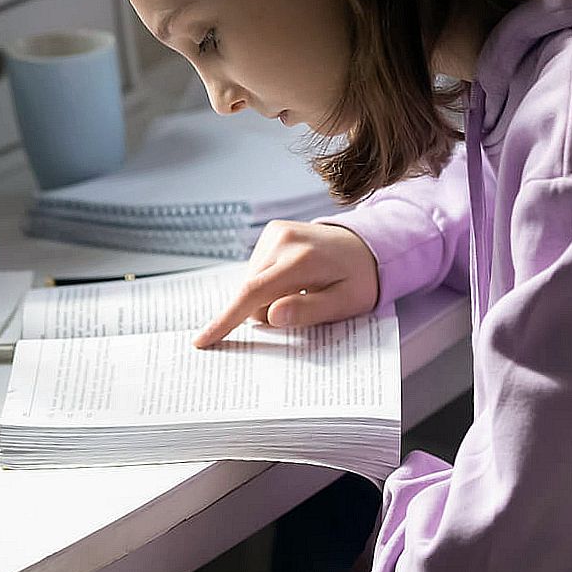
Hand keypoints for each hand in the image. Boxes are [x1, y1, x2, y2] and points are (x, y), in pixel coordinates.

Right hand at [192, 220, 379, 347]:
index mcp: (301, 260)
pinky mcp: (272, 231)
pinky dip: (269, 282)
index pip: (253, 293)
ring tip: (302, 290)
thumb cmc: (360, 280)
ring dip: (268, 296)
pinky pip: (257, 269)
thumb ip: (309, 311)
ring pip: (251, 282)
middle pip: (250, 291)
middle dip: (266, 310)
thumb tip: (271, 316)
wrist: (369, 245)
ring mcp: (275, 232)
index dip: (225, 319)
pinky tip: (294, 279)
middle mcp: (283, 240)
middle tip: (302, 307)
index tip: (202, 340)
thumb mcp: (345, 304)